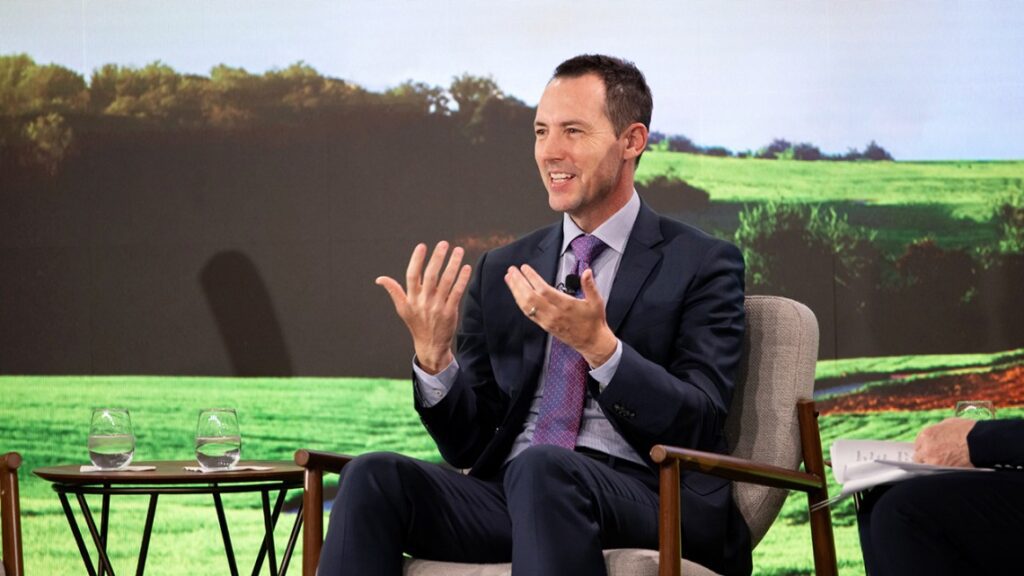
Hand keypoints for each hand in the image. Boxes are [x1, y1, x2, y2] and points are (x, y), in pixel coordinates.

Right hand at [376, 241, 471, 373]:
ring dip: (453, 264)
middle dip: (437, 258)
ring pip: (446, 281)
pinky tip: (466, 267)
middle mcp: (423, 301)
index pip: (412, 275)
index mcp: (411, 298)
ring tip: (459, 250)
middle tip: (444, 243)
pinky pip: (457, 292)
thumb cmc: (416, 324)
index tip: (422, 246)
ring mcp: (437, 306)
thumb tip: (379, 279)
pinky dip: (462, 279)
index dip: (416, 260)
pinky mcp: (450, 312)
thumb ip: (394, 291)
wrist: (430, 345)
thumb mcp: (402, 308)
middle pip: (431, 275)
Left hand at [504, 265, 616, 367]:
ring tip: (509, 279)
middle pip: (530, 297)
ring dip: (516, 291)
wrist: (591, 342)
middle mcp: (554, 314)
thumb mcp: (596, 301)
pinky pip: (528, 314)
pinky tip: (516, 294)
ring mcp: (547, 321)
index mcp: (566, 306)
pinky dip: (520, 302)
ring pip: (526, 306)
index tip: (525, 268)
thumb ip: (590, 286)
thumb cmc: (593, 321)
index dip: (532, 278)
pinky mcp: (544, 326)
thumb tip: (587, 272)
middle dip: (519, 283)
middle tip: (512, 270)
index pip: (544, 290)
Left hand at [913, 417, 975, 466]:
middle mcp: (926, 447)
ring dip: (931, 466)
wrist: (981, 441)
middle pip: (918, 457)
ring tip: (941, 466)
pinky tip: (945, 470)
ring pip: (926, 466)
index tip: (927, 451)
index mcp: (926, 434)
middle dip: (924, 458)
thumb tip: (935, 436)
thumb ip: (937, 431)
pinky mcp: (942, 469)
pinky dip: (939, 472)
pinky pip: (935, 472)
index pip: (917, 445)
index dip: (923, 449)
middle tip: (933, 460)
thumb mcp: (949, 423)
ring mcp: (933, 460)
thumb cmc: (968, 430)